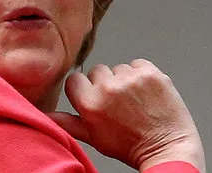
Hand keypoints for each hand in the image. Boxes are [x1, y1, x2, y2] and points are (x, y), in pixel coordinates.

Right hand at [47, 59, 205, 172]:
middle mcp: (108, 88)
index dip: (85, 90)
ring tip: (134, 100)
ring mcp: (131, 79)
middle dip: (105, 84)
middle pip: (97, 71)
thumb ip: (66, 122)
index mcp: (90, 104)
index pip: (75, 80)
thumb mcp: (93, 137)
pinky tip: (146, 93)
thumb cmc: (129, 145)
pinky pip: (138, 64)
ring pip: (118, 68)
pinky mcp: (151, 73)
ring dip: (125, 80)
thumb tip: (43, 115)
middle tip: (118, 104)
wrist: (168, 148)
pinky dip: (142, 75)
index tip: (96, 100)